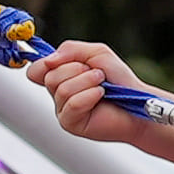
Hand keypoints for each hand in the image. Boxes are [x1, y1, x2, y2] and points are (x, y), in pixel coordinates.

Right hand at [25, 39, 151, 146]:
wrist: (137, 101)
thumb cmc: (118, 79)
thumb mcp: (96, 53)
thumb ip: (71, 49)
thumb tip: (48, 60)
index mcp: (60, 76)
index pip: (36, 70)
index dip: (45, 63)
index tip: (63, 61)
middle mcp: (58, 94)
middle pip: (50, 76)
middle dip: (77, 70)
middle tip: (97, 75)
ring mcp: (63, 110)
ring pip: (62, 89)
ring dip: (87, 81)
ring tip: (102, 85)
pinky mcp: (71, 124)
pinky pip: (72, 104)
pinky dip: (89, 96)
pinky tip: (101, 96)